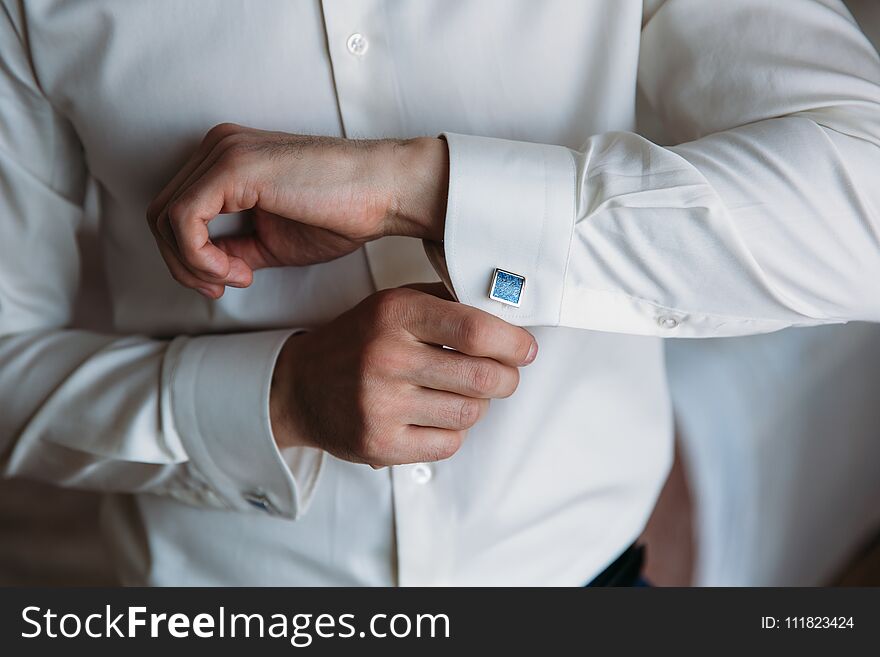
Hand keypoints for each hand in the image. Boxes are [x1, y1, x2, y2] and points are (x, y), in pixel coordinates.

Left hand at [146, 123, 448, 297]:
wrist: (384, 192)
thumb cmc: (344, 213)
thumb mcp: (273, 241)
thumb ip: (235, 248)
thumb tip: (203, 269)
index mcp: (227, 158)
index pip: (177, 210)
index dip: (188, 257)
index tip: (226, 282)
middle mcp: (218, 147)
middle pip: (161, 214)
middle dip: (183, 263)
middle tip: (223, 287)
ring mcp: (222, 152)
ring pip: (164, 218)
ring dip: (192, 263)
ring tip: (235, 278)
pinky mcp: (230, 167)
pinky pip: (183, 221)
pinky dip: (200, 257)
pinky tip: (239, 271)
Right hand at [270, 285, 537, 465]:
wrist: (301, 386)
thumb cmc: (360, 342)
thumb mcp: (394, 303)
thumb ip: (447, 303)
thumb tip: (509, 314)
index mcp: (395, 313)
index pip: (474, 329)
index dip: (512, 343)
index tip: (525, 349)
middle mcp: (387, 356)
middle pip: (482, 377)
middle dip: (506, 379)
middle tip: (504, 376)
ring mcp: (381, 404)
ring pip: (470, 413)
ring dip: (478, 405)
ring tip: (460, 394)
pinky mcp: (379, 443)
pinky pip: (449, 443)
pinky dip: (453, 432)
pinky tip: (436, 416)